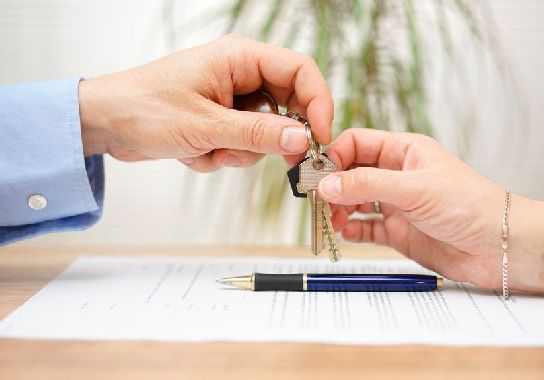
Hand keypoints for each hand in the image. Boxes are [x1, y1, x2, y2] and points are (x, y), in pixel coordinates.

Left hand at [78, 34, 332, 170]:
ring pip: (265, 133)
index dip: (318, 104)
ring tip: (208, 151)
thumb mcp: (206, 125)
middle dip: (273, 138)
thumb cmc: (144, 109)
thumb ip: (257, 133)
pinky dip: (222, 156)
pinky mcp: (222, 121)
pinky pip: (242, 145)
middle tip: (267, 158)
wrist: (106, 123)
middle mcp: (241, 75)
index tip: (320, 138)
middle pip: (288, 106)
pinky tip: (194, 151)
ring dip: (239, 152)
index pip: (300, 72)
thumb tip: (301, 139)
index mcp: (240, 58)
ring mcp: (232, 100)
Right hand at [317, 128, 543, 293]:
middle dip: (333, 185)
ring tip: (333, 220)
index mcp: (404, 152)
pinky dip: (353, 230)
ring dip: (339, 209)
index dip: (334, 155)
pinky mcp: (400, 232)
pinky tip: (346, 233)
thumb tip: (326, 184)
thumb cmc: (470, 205)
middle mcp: (397, 176)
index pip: (357, 144)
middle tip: (317, 200)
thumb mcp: (413, 188)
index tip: (317, 173)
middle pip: (351, 173)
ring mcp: (398, 205)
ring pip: (356, 202)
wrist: (501, 247)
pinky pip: (367, 228)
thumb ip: (366, 184)